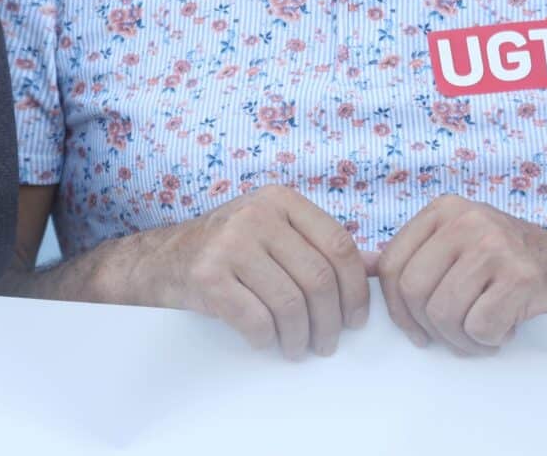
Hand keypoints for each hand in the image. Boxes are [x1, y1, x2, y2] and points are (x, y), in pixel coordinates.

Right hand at [138, 185, 368, 358]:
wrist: (164, 260)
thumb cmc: (231, 250)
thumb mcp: (278, 233)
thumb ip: (324, 245)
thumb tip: (381, 266)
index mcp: (281, 199)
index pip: (339, 245)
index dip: (356, 290)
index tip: (355, 321)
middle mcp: (256, 213)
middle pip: (318, 279)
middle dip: (330, 322)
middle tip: (327, 344)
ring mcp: (229, 242)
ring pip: (291, 304)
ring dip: (300, 337)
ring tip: (298, 347)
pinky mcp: (208, 274)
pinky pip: (256, 319)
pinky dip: (267, 339)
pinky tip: (265, 340)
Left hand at [369, 196, 546, 354]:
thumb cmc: (506, 261)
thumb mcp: (457, 242)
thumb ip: (417, 254)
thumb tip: (363, 271)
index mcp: (443, 211)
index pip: (393, 264)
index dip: (396, 308)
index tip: (413, 330)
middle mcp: (466, 221)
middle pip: (414, 290)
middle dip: (428, 327)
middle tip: (452, 337)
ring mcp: (494, 246)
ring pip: (443, 313)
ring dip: (460, 339)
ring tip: (481, 333)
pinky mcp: (520, 277)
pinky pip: (478, 327)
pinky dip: (487, 341)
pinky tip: (503, 330)